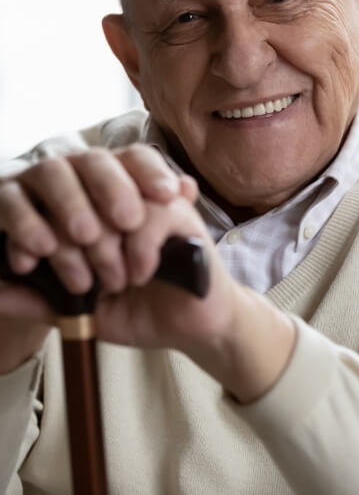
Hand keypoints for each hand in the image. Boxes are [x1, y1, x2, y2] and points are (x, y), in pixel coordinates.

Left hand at [0, 144, 196, 369]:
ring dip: (106, 246)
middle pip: (78, 170)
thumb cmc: (137, 309)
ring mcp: (148, 196)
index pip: (43, 185)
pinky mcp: (181, 210)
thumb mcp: (80, 311)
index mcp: (85, 208)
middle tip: (78, 278)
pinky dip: (139, 249)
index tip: (29, 262)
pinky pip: (151, 212)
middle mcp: (114, 193)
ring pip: (113, 192)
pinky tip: (140, 275)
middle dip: (68, 228)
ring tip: (113, 281)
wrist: (191, 326)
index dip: (27, 220)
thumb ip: (41, 299)